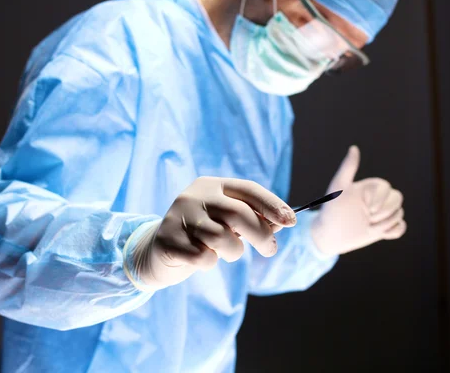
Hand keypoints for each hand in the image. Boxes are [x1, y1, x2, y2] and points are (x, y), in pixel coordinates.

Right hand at [131, 177, 296, 288]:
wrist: (157, 252)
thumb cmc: (202, 235)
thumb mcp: (226, 221)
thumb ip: (252, 219)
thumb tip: (284, 221)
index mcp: (211, 185)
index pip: (248, 189)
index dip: (272, 205)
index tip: (291, 221)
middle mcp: (194, 196)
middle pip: (238, 214)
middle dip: (261, 235)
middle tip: (270, 249)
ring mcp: (178, 217)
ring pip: (222, 238)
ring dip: (234, 252)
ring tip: (227, 252)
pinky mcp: (168, 240)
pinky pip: (203, 258)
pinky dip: (209, 263)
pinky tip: (201, 259)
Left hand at [312, 146, 406, 257]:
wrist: (329, 234)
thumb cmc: (332, 209)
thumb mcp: (339, 187)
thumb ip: (348, 167)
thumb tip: (354, 147)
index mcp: (370, 187)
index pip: (388, 189)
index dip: (382, 200)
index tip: (369, 209)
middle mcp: (378, 199)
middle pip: (398, 200)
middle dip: (386, 212)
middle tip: (368, 219)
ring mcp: (382, 214)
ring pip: (399, 215)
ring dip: (385, 224)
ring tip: (368, 226)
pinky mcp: (384, 228)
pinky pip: (400, 228)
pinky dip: (393, 232)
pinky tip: (380, 234)